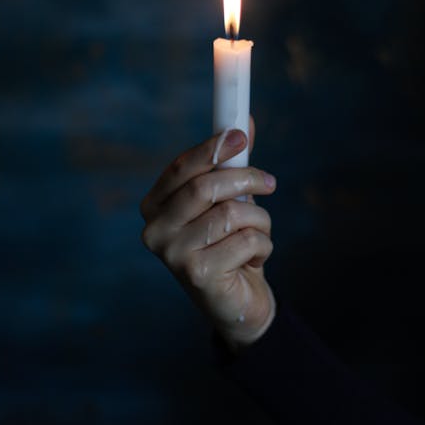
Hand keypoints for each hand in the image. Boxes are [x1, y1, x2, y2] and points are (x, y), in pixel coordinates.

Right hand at [140, 118, 276, 349]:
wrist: (237, 303)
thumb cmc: (229, 245)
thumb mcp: (230, 200)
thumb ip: (232, 164)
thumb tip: (244, 121)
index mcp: (155, 206)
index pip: (180, 168)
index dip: (212, 148)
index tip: (241, 136)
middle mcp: (154, 230)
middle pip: (205, 187)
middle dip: (246, 179)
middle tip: (270, 182)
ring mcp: (172, 254)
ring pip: (231, 214)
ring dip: (260, 220)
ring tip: (259, 234)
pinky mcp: (197, 275)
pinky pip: (246, 241)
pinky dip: (263, 246)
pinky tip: (254, 260)